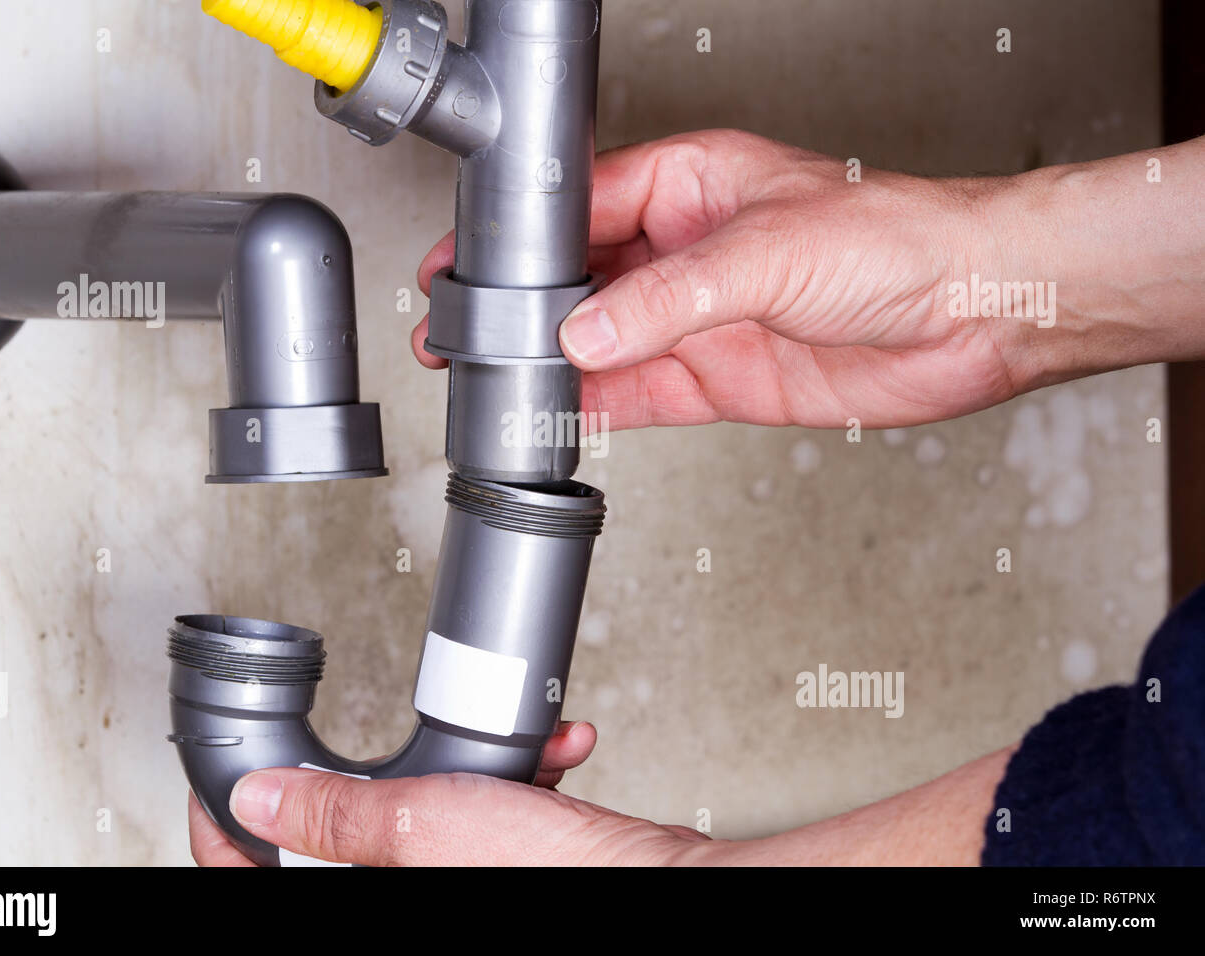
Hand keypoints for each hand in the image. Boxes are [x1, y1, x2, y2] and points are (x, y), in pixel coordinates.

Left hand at [188, 721, 710, 865]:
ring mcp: (453, 877)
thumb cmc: (564, 876)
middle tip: (341, 748)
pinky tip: (548, 751)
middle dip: (355, 778)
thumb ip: (336, 812)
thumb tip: (258, 799)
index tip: (220, 783)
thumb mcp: (425, 825)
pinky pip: (480, 810)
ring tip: (486, 741)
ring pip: (414, 814)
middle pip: (332, 840)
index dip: (223, 827)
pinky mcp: (501, 859)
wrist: (670, 886)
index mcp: (368, 898)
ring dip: (453, 760)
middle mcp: (405, 893)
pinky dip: (512, 772)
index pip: (252, 877)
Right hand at [414, 129, 1197, 430]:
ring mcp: (703, 319)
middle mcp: (690, 252)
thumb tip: (586, 328)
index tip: (469, 263)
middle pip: (581, 279)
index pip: (582, 206)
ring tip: (494, 381)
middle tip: (462, 333)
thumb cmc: (900, 242)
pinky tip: (563, 414)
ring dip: (551, 363)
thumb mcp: (768, 253)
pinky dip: (601, 406)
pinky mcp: (724, 377)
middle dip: (521, 307)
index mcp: (693, 187)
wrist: (976, 316)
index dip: (520, 238)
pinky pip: (643, 394)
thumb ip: (670, 298)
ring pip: (604, 342)